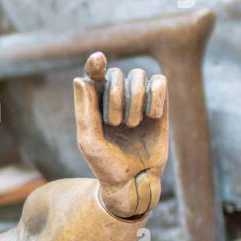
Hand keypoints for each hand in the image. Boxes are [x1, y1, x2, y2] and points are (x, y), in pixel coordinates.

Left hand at [73, 52, 168, 218]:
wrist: (134, 182)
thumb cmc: (105, 164)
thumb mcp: (89, 141)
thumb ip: (85, 110)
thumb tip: (80, 79)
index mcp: (94, 102)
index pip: (94, 73)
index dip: (96, 63)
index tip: (98, 59)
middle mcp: (115, 97)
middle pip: (117, 73)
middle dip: (116, 97)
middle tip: (116, 124)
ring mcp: (138, 100)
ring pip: (139, 74)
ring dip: (135, 99)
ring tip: (132, 125)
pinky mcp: (159, 106)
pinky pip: (160, 82)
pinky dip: (156, 96)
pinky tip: (152, 117)